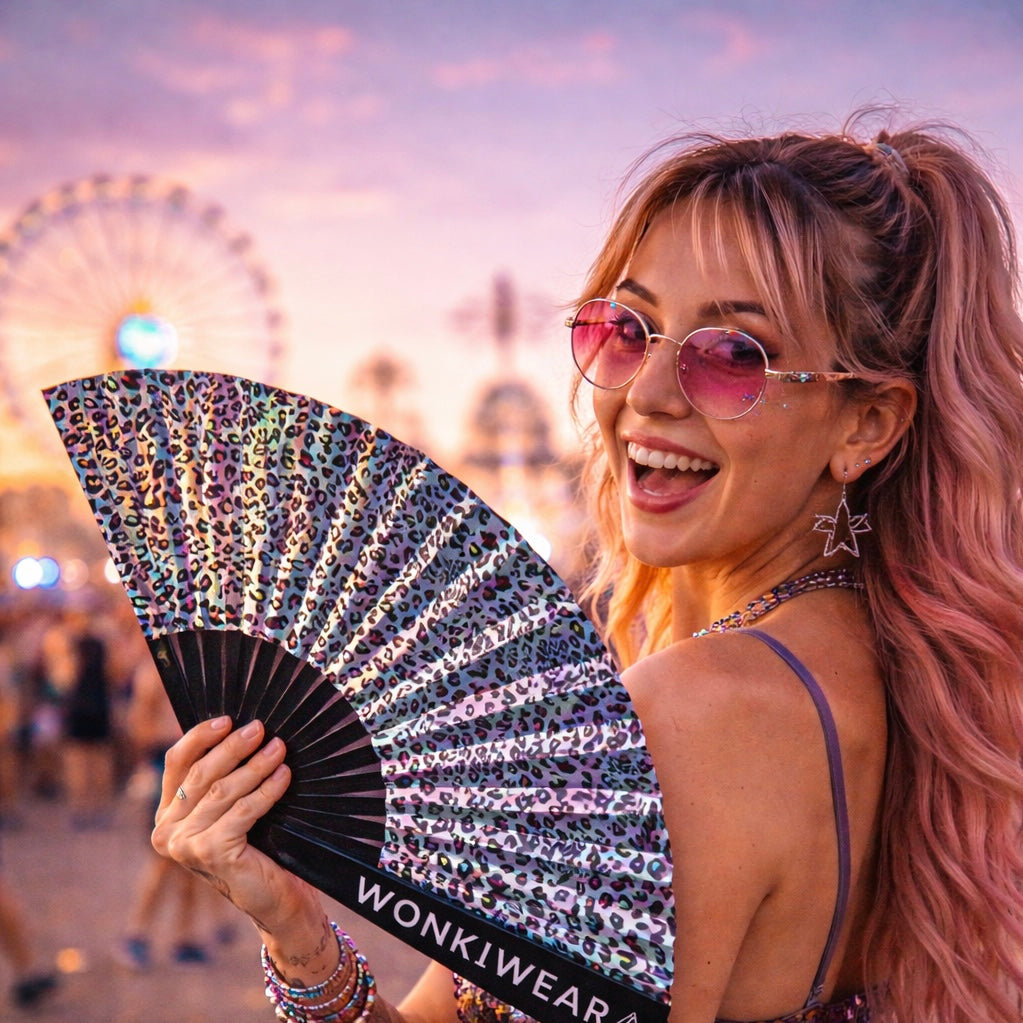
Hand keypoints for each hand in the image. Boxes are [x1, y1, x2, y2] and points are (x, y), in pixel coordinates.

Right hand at [151, 717, 324, 948]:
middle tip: (260, 728)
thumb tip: (242, 728)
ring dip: (255, 765)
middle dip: (233, 747)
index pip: (176, 764)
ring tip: (279, 748)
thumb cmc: (259, 848)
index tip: (227, 719)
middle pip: (201, 773)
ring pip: (223, 790)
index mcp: (167, 817)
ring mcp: (186, 847)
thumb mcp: (233, 809)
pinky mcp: (211, 854)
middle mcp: (167, 833)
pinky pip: (243, 810)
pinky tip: (284, 776)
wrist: (277, 900)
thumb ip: (223, 780)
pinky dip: (266, 790)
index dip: (199, 737)